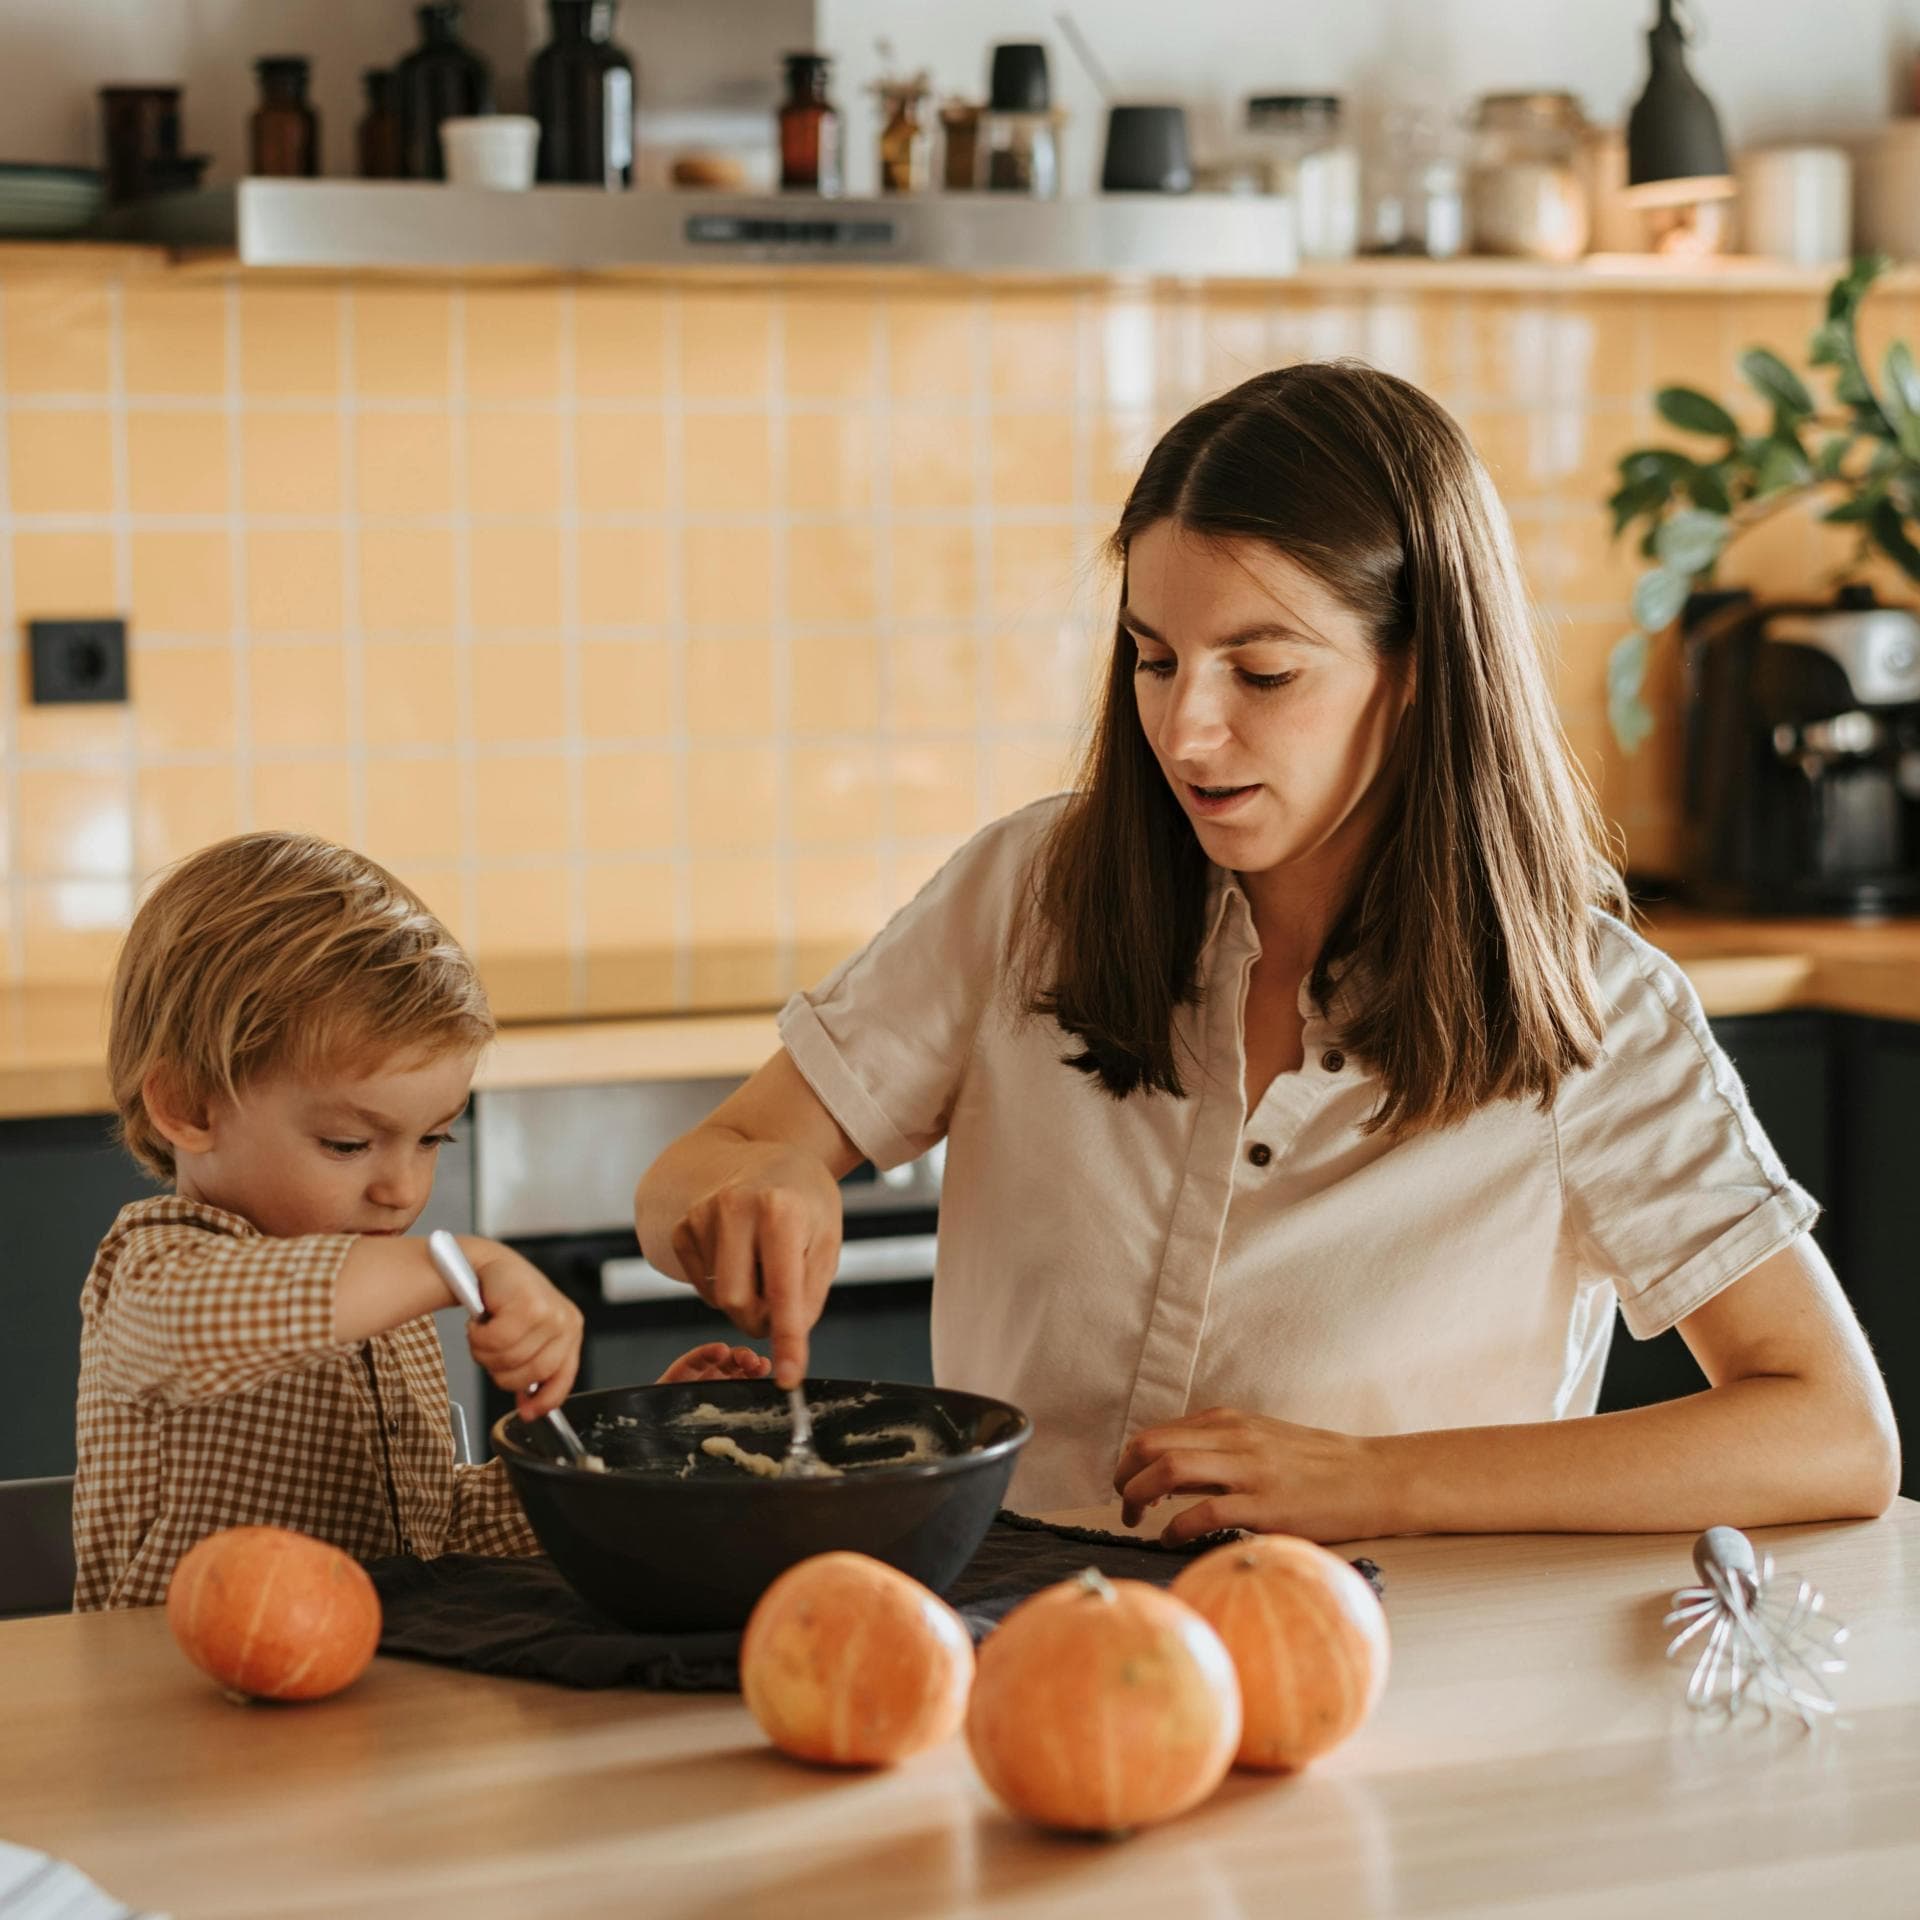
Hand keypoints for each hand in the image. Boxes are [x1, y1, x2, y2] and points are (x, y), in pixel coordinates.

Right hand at [461, 1241, 584, 1420]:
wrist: (488, 1265)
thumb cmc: (506, 1301)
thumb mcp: (528, 1336)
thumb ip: (532, 1367)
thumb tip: (529, 1408)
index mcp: (570, 1333)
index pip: (563, 1378)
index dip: (544, 1401)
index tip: (527, 1412)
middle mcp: (566, 1323)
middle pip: (530, 1375)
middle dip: (501, 1371)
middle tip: (490, 1351)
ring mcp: (550, 1313)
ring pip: (509, 1359)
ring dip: (485, 1351)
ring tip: (484, 1332)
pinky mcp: (528, 1304)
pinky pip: (496, 1341)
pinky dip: (479, 1335)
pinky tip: (480, 1322)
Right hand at [668, 1144, 841, 1388]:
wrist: (765, 1155)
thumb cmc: (804, 1199)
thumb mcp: (826, 1239)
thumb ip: (809, 1294)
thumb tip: (787, 1342)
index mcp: (780, 1210)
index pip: (783, 1291)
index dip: (787, 1340)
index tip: (787, 1377)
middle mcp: (734, 1207)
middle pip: (738, 1303)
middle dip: (763, 1319)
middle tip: (782, 1304)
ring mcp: (701, 1215)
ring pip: (718, 1298)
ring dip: (746, 1300)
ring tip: (764, 1265)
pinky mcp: (681, 1227)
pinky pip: (701, 1286)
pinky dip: (724, 1286)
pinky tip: (740, 1257)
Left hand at [1112, 1406, 1390, 1546]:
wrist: (1374, 1477)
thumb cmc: (1318, 1465)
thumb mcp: (1262, 1440)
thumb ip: (1220, 1449)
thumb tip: (1171, 1472)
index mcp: (1228, 1422)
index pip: (1156, 1433)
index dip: (1129, 1461)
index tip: (1127, 1484)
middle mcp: (1233, 1437)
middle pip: (1151, 1445)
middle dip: (1124, 1476)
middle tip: (1124, 1504)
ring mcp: (1249, 1469)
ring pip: (1168, 1469)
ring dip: (1139, 1496)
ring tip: (1136, 1520)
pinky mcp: (1266, 1505)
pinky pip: (1204, 1513)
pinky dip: (1175, 1527)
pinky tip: (1171, 1539)